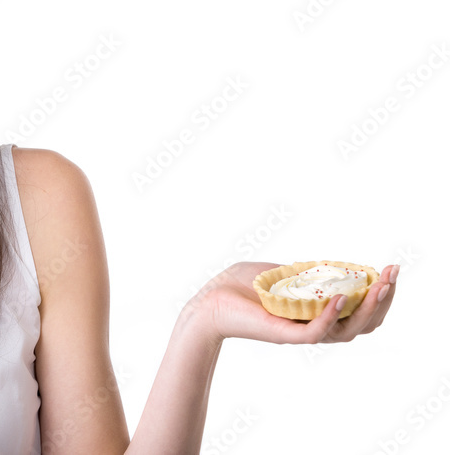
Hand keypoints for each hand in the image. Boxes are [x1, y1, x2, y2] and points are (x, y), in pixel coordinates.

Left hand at [185, 261, 397, 345]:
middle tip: (394, 275)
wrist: (208, 301)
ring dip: (367, 308)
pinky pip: (315, 332)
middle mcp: (314, 325)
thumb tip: (325, 265)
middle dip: (384, 299)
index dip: (380, 294)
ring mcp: (300, 331)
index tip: (390, 271)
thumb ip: (302, 272)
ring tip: (379, 286)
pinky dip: (330, 316)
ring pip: (346, 330)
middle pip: (363, 323)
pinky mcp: (283, 335)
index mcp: (316, 313)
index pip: (359, 311)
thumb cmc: (237, 286)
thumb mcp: (278, 272)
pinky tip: (339, 296)